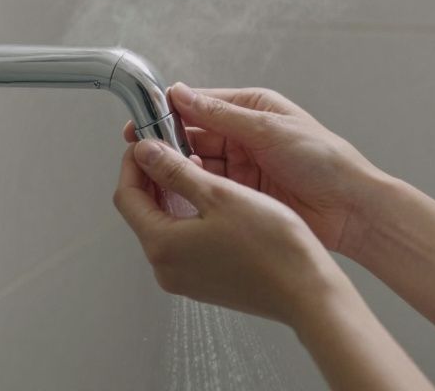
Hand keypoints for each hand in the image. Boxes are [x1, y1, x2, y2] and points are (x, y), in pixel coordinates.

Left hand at [113, 138, 344, 326]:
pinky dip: (191, 216)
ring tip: (198, 168)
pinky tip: (214, 199)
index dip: (134, 163)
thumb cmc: (272, 247)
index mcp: (162, 246)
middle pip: (143, 212)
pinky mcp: (205, 282)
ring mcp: (185, 279)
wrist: (307, 291)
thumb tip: (145, 153)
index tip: (148, 141)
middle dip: (154, 176)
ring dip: (175, 194)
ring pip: (166, 225)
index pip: (126, 196)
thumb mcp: (219, 194)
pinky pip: (185, 243)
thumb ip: (176, 171)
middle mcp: (166, 269)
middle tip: (173, 148)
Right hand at [124, 83, 386, 254]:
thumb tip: (181, 94)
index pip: (201, 104)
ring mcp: (244, 166)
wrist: (352, 208)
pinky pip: (211, 187)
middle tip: (142, 153)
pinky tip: (180, 191)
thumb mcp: (269, 130)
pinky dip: (195, 188)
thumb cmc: (324, 160)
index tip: (142, 122)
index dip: (170, 112)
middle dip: (169, 143)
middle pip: (195, 135)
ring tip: (158, 173)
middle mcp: (245, 135)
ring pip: (199, 163)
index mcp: (253, 108)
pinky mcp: (245, 194)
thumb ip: (221, 115)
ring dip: (180, 167)